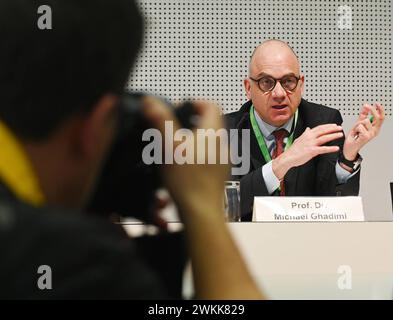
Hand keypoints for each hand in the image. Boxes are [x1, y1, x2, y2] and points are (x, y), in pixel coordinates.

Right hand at [142, 97, 228, 219]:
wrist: (201, 212)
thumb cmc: (188, 183)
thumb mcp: (169, 146)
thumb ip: (161, 121)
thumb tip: (151, 102)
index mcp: (213, 133)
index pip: (211, 105)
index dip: (194, 102)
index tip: (180, 109)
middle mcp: (221, 144)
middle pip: (209, 122)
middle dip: (190, 122)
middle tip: (173, 129)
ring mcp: (221, 160)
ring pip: (208, 140)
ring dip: (192, 139)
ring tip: (175, 147)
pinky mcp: (218, 173)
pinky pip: (208, 155)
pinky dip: (196, 154)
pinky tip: (182, 165)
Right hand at [273, 124, 342, 179]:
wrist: (288, 157)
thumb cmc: (293, 150)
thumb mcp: (299, 139)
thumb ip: (305, 134)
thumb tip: (308, 129)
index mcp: (307, 134)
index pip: (319, 128)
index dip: (328, 126)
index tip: (334, 125)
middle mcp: (309, 137)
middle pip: (323, 131)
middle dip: (333, 129)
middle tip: (340, 128)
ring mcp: (311, 144)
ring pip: (324, 138)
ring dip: (333, 136)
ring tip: (340, 135)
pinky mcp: (312, 151)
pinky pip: (323, 149)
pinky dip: (330, 148)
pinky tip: (336, 148)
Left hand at [343, 103, 384, 160]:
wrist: (349, 147)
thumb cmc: (354, 137)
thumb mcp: (358, 124)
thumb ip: (363, 115)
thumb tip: (366, 107)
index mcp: (375, 128)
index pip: (381, 118)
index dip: (380, 110)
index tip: (377, 104)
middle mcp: (375, 131)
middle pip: (377, 117)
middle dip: (372, 110)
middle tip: (367, 106)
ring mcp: (371, 134)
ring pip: (365, 121)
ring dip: (357, 124)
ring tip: (356, 130)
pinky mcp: (366, 136)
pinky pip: (360, 126)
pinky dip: (355, 128)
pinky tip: (355, 134)